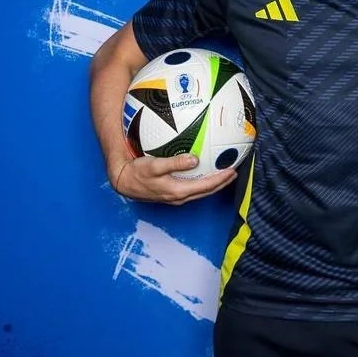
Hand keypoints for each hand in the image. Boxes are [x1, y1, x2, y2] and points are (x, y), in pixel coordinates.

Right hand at [112, 154, 236, 204]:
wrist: (123, 182)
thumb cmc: (138, 172)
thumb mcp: (155, 165)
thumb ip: (175, 163)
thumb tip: (194, 159)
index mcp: (178, 191)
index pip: (205, 186)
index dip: (220, 180)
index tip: (232, 171)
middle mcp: (179, 197)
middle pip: (206, 191)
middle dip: (221, 183)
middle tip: (234, 173)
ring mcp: (175, 197)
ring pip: (200, 192)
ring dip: (213, 184)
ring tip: (224, 175)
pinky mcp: (171, 194)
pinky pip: (192, 189)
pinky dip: (202, 184)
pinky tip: (204, 174)